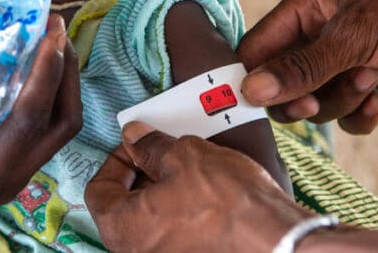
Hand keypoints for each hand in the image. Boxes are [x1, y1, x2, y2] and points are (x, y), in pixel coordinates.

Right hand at [0, 15, 81, 212]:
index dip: (44, 78)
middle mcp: (3, 184)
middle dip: (65, 74)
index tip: (50, 36)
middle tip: (55, 27)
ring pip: (58, 126)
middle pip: (58, 127)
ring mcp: (11, 173)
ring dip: (62, 79)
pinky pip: (43, 123)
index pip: (26, 126)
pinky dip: (47, 88)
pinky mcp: (10, 158)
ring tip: (51, 36)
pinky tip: (36, 57)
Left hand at [86, 123, 308, 252]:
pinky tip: (205, 197)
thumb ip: (151, 146)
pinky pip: (174, 237)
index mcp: (123, 230)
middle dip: (141, 176)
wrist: (278, 240)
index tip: (137, 145)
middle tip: (164, 153)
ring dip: (163, 195)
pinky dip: (181, 215)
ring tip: (189, 171)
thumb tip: (134, 136)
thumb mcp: (185, 157)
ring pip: (151, 224)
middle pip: (124, 209)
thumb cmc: (229, 203)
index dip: (116, 161)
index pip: (99, 191)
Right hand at [238, 0, 377, 133]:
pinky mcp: (373, 88)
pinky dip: (362, 116)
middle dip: (298, 98)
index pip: (257, 50)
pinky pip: (349, 117)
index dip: (252, 77)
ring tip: (371, 80)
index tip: (255, 100)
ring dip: (340, 101)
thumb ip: (302, 67)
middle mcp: (319, 38)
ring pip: (317, 105)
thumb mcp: (353, 34)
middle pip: (282, 85)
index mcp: (304, 10)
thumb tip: (252, 90)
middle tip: (313, 102)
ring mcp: (345, 65)